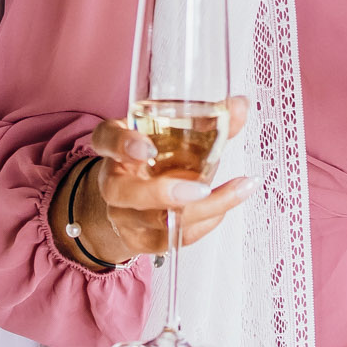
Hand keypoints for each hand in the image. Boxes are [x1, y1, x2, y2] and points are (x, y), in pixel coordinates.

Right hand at [74, 96, 256, 259]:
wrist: (134, 205)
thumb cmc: (155, 161)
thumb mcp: (170, 135)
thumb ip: (205, 120)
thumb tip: (241, 105)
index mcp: (114, 147)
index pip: (106, 140)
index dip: (122, 144)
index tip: (146, 147)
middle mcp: (113, 183)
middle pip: (120, 192)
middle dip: (162, 193)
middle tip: (201, 187)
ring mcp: (125, 216)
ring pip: (157, 221)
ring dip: (204, 208)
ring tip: (239, 188)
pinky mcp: (143, 241)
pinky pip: (176, 237)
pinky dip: (207, 221)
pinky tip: (227, 204)